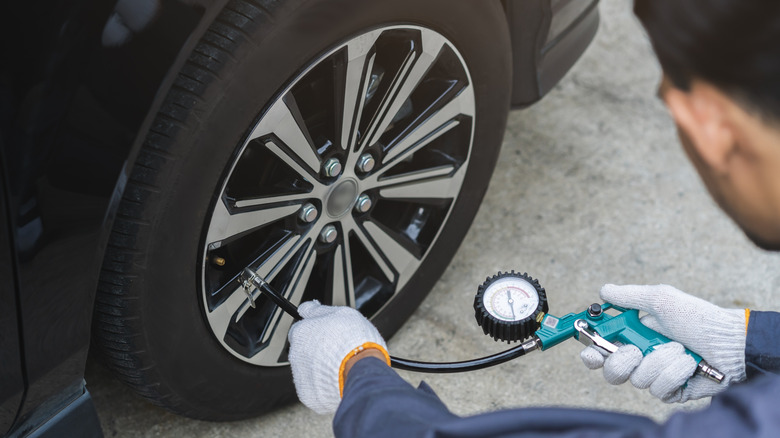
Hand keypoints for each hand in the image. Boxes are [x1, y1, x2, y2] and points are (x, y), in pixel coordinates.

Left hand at [287, 301, 389, 413]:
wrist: (363, 371)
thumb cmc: (355, 341)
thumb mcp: (340, 312)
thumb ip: (318, 310)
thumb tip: (306, 307)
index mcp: (301, 332)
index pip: (300, 329)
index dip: (316, 331)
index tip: (327, 334)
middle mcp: (296, 354)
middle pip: (303, 350)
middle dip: (317, 350)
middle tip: (337, 350)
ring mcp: (301, 376)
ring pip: (308, 369)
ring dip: (320, 367)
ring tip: (341, 365)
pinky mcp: (308, 394)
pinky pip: (314, 387)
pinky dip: (323, 384)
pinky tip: (338, 378)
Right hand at [580, 284, 746, 402]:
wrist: (730, 343)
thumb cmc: (698, 318)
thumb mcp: (660, 299)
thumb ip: (628, 297)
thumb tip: (604, 290)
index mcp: (634, 335)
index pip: (601, 347)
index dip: (591, 350)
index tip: (591, 348)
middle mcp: (641, 356)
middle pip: (611, 371)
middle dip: (622, 360)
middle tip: (636, 350)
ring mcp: (656, 375)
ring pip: (637, 378)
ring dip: (660, 360)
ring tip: (679, 348)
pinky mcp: (671, 390)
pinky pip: (659, 388)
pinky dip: (675, 372)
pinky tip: (688, 363)